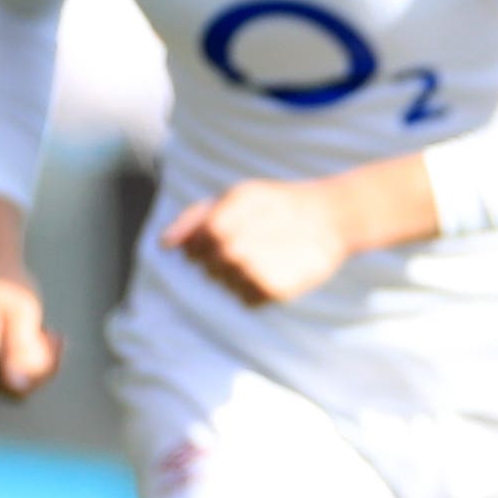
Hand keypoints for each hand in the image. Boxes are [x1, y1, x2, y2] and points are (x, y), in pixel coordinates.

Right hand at [0, 269, 60, 398]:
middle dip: (40, 365)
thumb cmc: (10, 286)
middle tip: (51, 332)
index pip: (19, 387)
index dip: (44, 368)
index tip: (56, 335)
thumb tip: (18, 386)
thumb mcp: (24, 313)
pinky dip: (29, 361)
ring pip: (18, 386)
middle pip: (19, 390)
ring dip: (37, 363)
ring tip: (42, 333)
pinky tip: (36, 336)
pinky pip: (13, 378)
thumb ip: (21, 350)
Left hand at [160, 178, 362, 305]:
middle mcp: (231, 251)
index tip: (231, 235)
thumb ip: (195, 218)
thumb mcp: (236, 197)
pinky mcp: (272, 292)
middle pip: (208, 271)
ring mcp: (251, 273)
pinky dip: (256, 290)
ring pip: (226, 286)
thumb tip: (166, 245)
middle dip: (224, 260)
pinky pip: (246, 300)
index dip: (206, 246)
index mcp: (217, 225)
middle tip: (254, 245)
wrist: (331, 217)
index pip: (192, 251)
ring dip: (240, 276)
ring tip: (267, 257)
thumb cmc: (278, 204)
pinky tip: (275, 271)